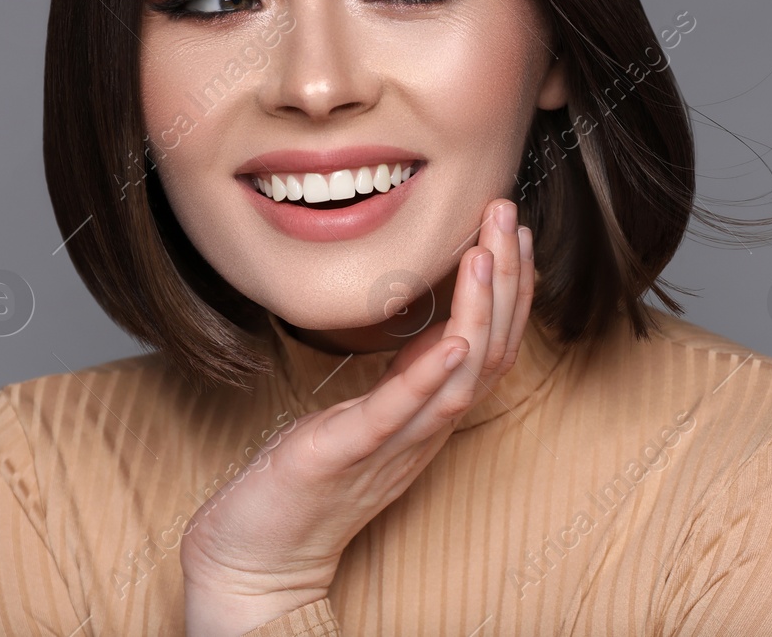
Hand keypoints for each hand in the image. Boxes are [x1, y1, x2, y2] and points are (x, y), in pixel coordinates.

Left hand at [181, 198, 535, 636]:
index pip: (492, 343)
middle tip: (508, 215)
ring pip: (462, 376)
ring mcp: (391, 445)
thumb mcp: (366, 412)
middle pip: (491, 350)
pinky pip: (400, 415)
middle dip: (507, 278)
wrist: (256, 557)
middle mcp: (424, 430)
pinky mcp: (346, 455)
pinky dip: (429, 377)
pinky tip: (451, 340)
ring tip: (486, 253)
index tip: (515, 229)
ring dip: (481, 311)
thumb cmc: (305, 481)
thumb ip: (404, 377)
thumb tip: (431, 328)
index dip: (512, 287)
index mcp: (429, 414)